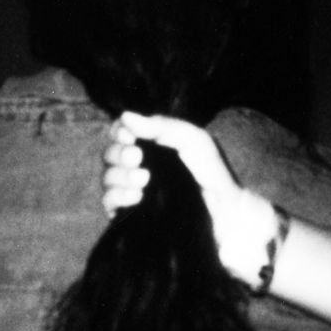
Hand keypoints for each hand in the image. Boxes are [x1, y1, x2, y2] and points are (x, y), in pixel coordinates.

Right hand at [102, 111, 241, 232]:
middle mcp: (138, 166)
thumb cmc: (211, 174)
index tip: (129, 137)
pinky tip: (137, 197)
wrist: (223, 213)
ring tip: (144, 179)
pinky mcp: (130, 214)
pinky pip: (109, 202)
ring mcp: (133, 191)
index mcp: (150, 145)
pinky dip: (118, 196)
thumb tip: (126, 116)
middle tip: (137, 157)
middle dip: (119, 154)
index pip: (120, 134)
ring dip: (120, 176)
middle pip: (109, 155)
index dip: (118, 133)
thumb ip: (161, 126)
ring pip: (107, 178)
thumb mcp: (192, 140)